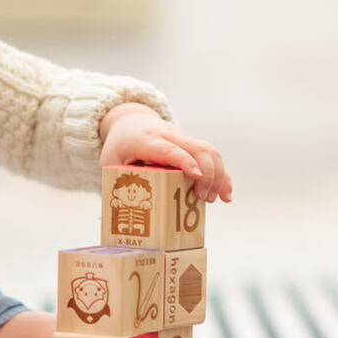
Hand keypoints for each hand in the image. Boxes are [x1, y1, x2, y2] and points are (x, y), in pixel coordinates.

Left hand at [98, 103, 232, 201]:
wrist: (130, 122)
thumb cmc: (120, 146)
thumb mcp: (111, 163)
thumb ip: (116, 183)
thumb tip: (119, 215)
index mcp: (146, 140)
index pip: (169, 149)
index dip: (184, 161)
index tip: (195, 177)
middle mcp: (169, 136)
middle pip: (197, 148)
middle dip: (207, 173)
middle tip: (203, 198)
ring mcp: (183, 138)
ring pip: (209, 150)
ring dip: (217, 175)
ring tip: (214, 199)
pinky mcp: (192, 145)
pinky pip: (212, 156)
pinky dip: (222, 175)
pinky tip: (226, 195)